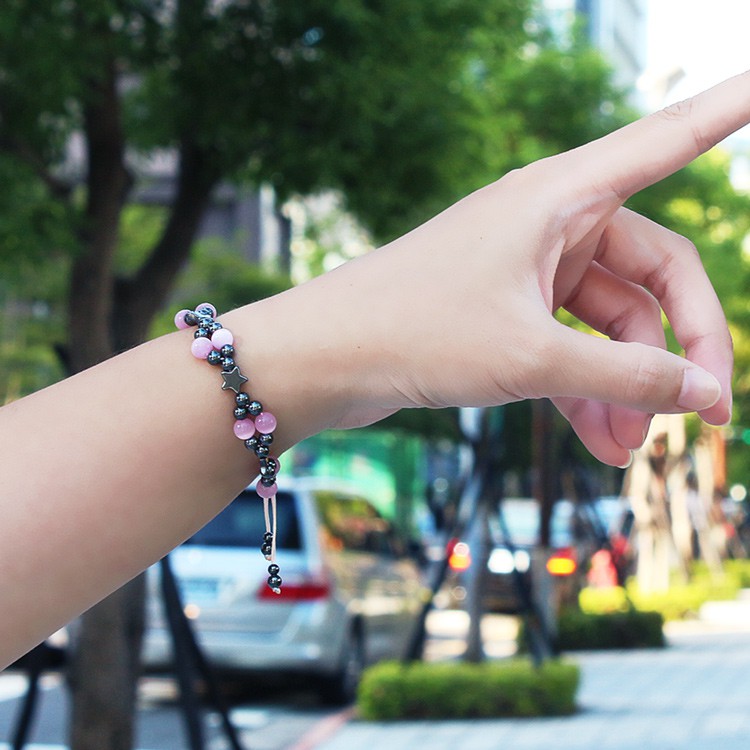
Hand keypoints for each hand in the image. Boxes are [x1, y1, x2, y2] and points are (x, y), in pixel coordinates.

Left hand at [287, 72, 747, 465]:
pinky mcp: (505, 313)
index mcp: (559, 197)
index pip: (668, 140)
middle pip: (655, 277)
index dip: (727, 109)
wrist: (326, 359)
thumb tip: (706, 396)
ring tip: (630, 449)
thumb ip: (625, 378)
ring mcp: (528, 271)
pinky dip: (586, 394)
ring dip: (627, 386)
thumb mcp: (529, 358)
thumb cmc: (413, 333)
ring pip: (610, 326)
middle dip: (680, 347)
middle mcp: (549, 224)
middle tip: (706, 414)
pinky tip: (601, 447)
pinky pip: (568, 350)